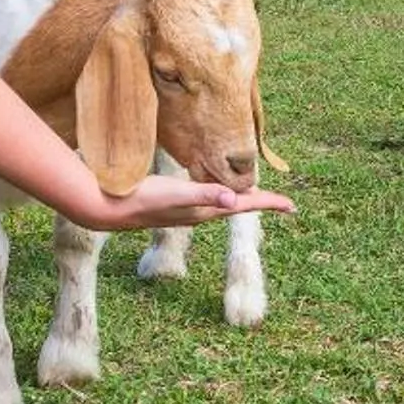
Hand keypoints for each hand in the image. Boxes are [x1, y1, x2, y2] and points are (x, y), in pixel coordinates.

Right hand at [102, 173, 295, 232]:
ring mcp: (188, 210)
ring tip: (256, 196)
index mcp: (206, 210)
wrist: (111, 209)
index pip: (245, 206)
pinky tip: (217, 190)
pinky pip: (208, 199)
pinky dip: (220, 193)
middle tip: (281, 202)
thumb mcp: (177, 194)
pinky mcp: (175, 204)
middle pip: (239, 206)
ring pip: (224, 204)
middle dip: (260, 202)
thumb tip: (235, 199)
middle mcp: (201, 213)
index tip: (292, 206)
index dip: (269, 203)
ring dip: (242, 199)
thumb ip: (205, 195)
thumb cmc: (144, 199)